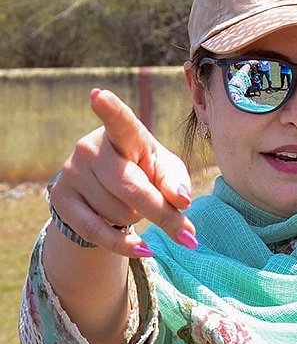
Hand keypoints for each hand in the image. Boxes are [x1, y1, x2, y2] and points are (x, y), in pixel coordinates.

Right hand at [49, 88, 195, 256]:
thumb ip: (176, 182)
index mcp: (125, 134)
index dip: (110, 109)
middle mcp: (92, 148)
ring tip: (136, 206)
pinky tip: (143, 248)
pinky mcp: (61, 200)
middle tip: (189, 235)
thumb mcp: (167, 171)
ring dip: (139, 219)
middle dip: (162, 213)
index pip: (119, 122)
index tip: (98, 95)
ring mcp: (72, 173)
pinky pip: (96, 232)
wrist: (108, 189)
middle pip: (131, 187)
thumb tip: (182, 200)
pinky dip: (124, 244)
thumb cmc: (146, 170)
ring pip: (118, 211)